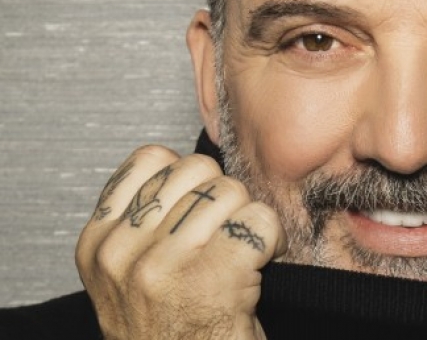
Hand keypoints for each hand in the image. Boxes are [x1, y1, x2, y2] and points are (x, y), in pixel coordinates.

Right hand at [76, 145, 286, 339]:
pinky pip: (258, 220)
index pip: (150, 159)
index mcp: (97, 244)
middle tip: (225, 239)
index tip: (197, 212)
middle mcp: (122, 252)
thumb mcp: (130, 276)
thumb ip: (146, 220)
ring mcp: (163, 265)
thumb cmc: (173, 334)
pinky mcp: (210, 277)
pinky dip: (273, 238)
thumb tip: (191, 167)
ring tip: (241, 256)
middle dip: (223, 199)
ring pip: (231, 192)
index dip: (189, 179)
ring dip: (248, 220)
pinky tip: (262, 264)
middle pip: (197, 171)